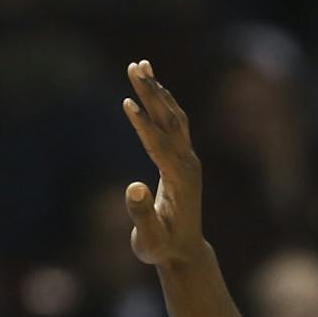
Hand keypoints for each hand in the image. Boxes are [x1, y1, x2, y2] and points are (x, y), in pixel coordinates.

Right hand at [121, 60, 203, 266]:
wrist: (185, 252)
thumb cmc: (162, 248)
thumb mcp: (149, 240)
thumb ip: (141, 215)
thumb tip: (133, 188)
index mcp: (179, 181)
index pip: (160, 146)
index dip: (143, 125)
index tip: (128, 102)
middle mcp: (188, 165)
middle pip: (170, 122)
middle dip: (151, 94)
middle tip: (134, 66)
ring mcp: (189, 160)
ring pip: (174, 117)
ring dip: (157, 90)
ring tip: (140, 64)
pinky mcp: (185, 158)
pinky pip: (174, 123)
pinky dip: (162, 102)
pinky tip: (150, 86)